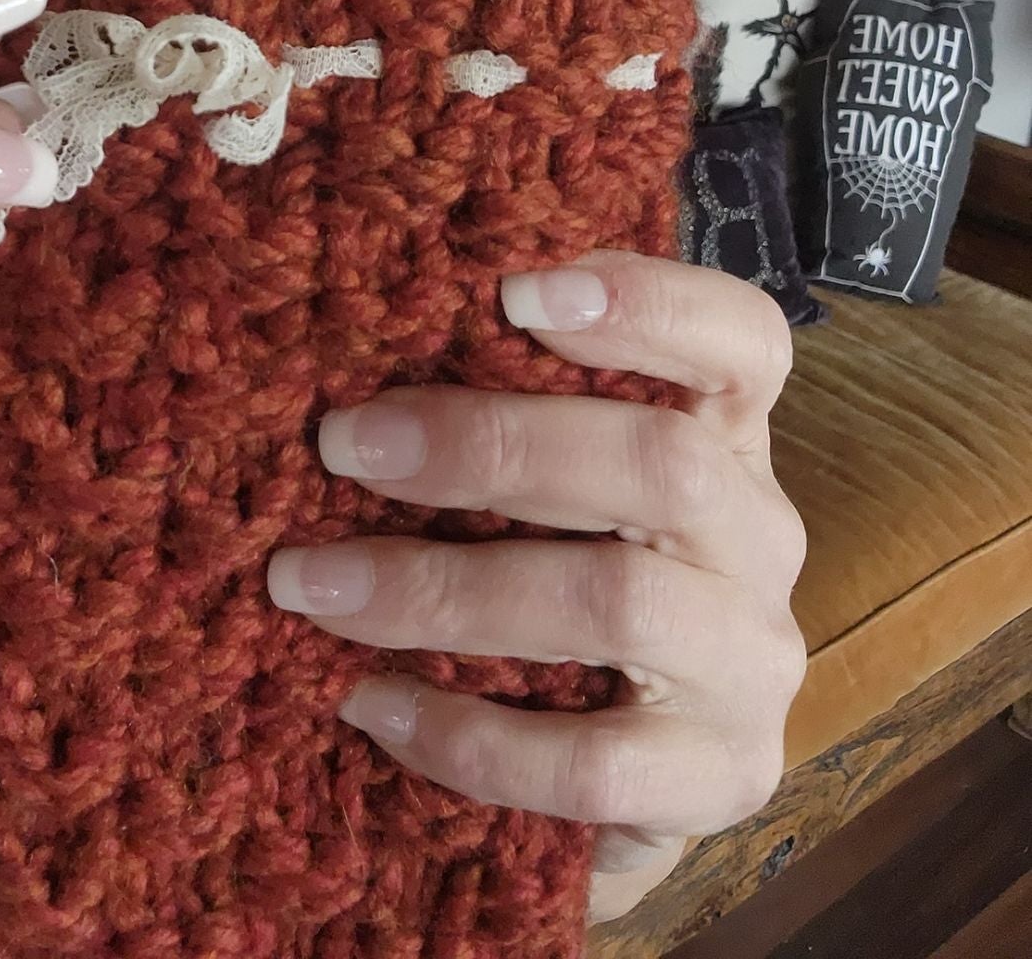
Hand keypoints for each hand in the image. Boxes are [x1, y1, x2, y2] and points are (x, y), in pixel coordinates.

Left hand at [265, 252, 809, 925]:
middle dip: (490, 446)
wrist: (626, 777)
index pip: (738, 341)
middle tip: (342, 443)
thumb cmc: (558, 572)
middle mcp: (757, 535)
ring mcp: (752, 664)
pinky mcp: (723, 781)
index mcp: (724, 433)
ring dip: (444, 590)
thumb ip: (502, 409)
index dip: (647, 304)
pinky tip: (371, 704)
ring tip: (313, 586)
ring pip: (618, 605)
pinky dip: (467, 733)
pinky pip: (591, 762)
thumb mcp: (549, 481)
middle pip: (662, 463)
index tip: (513, 288)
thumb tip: (349, 344)